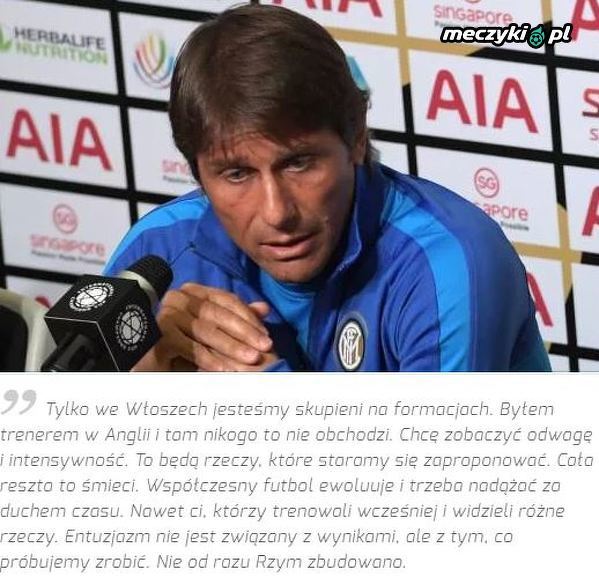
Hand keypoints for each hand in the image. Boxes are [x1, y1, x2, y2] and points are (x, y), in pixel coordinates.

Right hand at [133, 283, 277, 370]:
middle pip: (218, 313)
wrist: (153, 367)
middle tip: (265, 348)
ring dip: (232, 347)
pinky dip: (210, 360)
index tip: (267, 337)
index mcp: (195, 291)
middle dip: (245, 333)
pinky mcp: (158, 332)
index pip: (228, 300)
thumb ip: (240, 319)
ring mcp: (166, 313)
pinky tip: (226, 370)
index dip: (249, 318)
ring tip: (250, 361)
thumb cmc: (188, 349)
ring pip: (206, 330)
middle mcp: (178, 297)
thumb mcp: (217, 335)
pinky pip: (190, 347)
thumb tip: (264, 308)